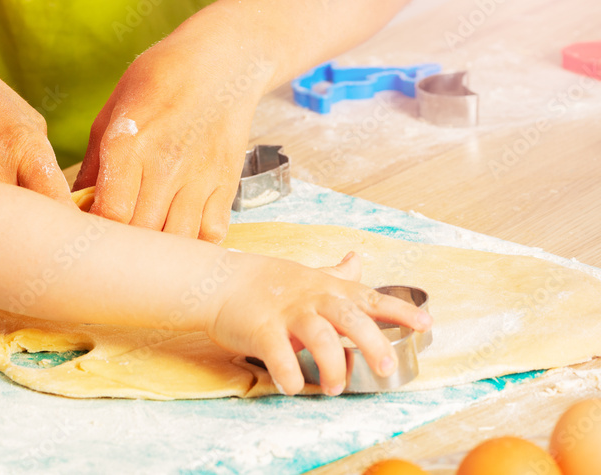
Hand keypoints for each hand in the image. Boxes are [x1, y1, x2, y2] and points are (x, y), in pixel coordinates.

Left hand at [74, 18, 271, 241]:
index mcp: (128, 145)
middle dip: (123, 244)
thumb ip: (95, 161)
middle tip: (114, 240)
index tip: (91, 230)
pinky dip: (194, 241)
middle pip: (141, 232)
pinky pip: (212, 232)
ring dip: (158, 247)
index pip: (110, 214)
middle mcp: (165, 165)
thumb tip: (76, 201)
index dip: (97, 231)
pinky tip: (180, 230)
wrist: (224, 60)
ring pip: (176, 239)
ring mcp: (200, 176)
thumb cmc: (161, 78)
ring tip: (146, 239)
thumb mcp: (114, 108)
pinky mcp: (227, 182)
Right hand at [209, 251, 432, 395]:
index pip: (370, 297)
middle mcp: (312, 299)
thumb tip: (357, 258)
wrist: (219, 281)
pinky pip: (280, 357)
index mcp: (327, 289)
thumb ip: (336, 274)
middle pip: (351, 318)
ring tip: (335, 388)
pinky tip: (294, 386)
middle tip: (386, 368)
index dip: (400, 311)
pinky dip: (290, 376)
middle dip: (373, 343)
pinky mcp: (261, 330)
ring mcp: (286, 314)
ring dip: (333, 367)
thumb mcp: (307, 274)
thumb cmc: (266, 281)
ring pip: (320, 339)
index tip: (427, 324)